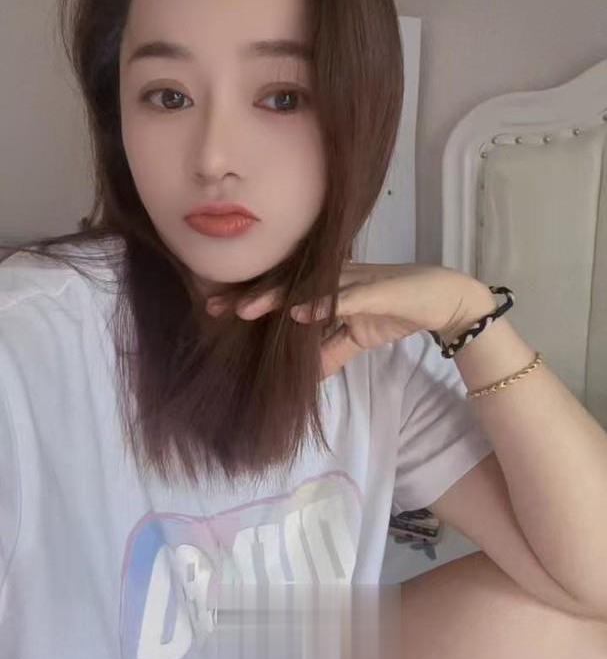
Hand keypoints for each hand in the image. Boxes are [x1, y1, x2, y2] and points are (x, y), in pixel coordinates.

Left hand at [206, 262, 489, 380]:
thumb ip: (328, 355)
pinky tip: (298, 313)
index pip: (282, 294)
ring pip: (308, 288)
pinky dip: (321, 305)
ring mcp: (354, 283)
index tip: (214, 310)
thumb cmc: (396, 311)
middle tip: (212, 307)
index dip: (250, 300)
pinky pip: (346, 299)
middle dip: (249, 296)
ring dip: (276, 298)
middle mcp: (334, 280)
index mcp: (326, 290)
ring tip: (245, 310)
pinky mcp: (376, 291)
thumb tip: (303, 378)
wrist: (443, 301)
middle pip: (285, 286)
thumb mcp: (354, 340)